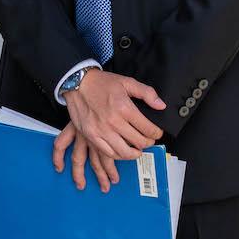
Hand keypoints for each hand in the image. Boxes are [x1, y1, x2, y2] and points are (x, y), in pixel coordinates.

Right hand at [51, 68, 164, 186]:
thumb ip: (147, 93)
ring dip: (135, 153)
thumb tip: (161, 105)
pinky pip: (108, 153)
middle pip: (138, 141)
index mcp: (124, 107)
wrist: (77, 83)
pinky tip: (123, 152)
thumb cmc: (102, 82)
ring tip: (138, 150)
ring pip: (124, 152)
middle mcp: (113, 121)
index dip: (156, 133)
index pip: (148, 128)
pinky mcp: (91, 135)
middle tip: (149, 140)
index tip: (157, 133)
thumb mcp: (127, 82)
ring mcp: (101, 130)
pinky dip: (118, 156)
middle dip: (148, 142)